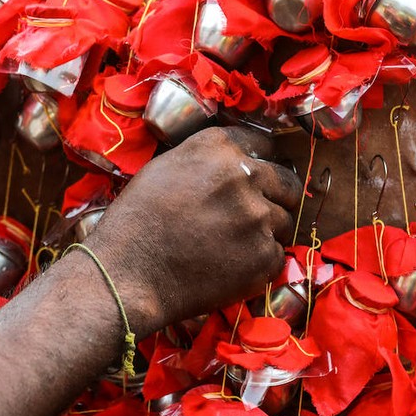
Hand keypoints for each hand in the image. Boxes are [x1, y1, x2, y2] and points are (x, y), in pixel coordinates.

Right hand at [86, 125, 301, 334]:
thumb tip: (236, 162)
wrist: (129, 273)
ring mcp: (258, 217)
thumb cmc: (136, 220)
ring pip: (285, 220)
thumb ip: (207, 159)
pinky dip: (259, 261)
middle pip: (286, 181)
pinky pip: (276, 254)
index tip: (255, 176)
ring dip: (267, 230)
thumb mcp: (164, 168)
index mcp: (218, 148)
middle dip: (275, 195)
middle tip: (253, 213)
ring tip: (235, 244)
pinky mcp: (264, 256)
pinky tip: (231, 264)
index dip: (260, 161)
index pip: (264, 143)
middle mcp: (244, 176)